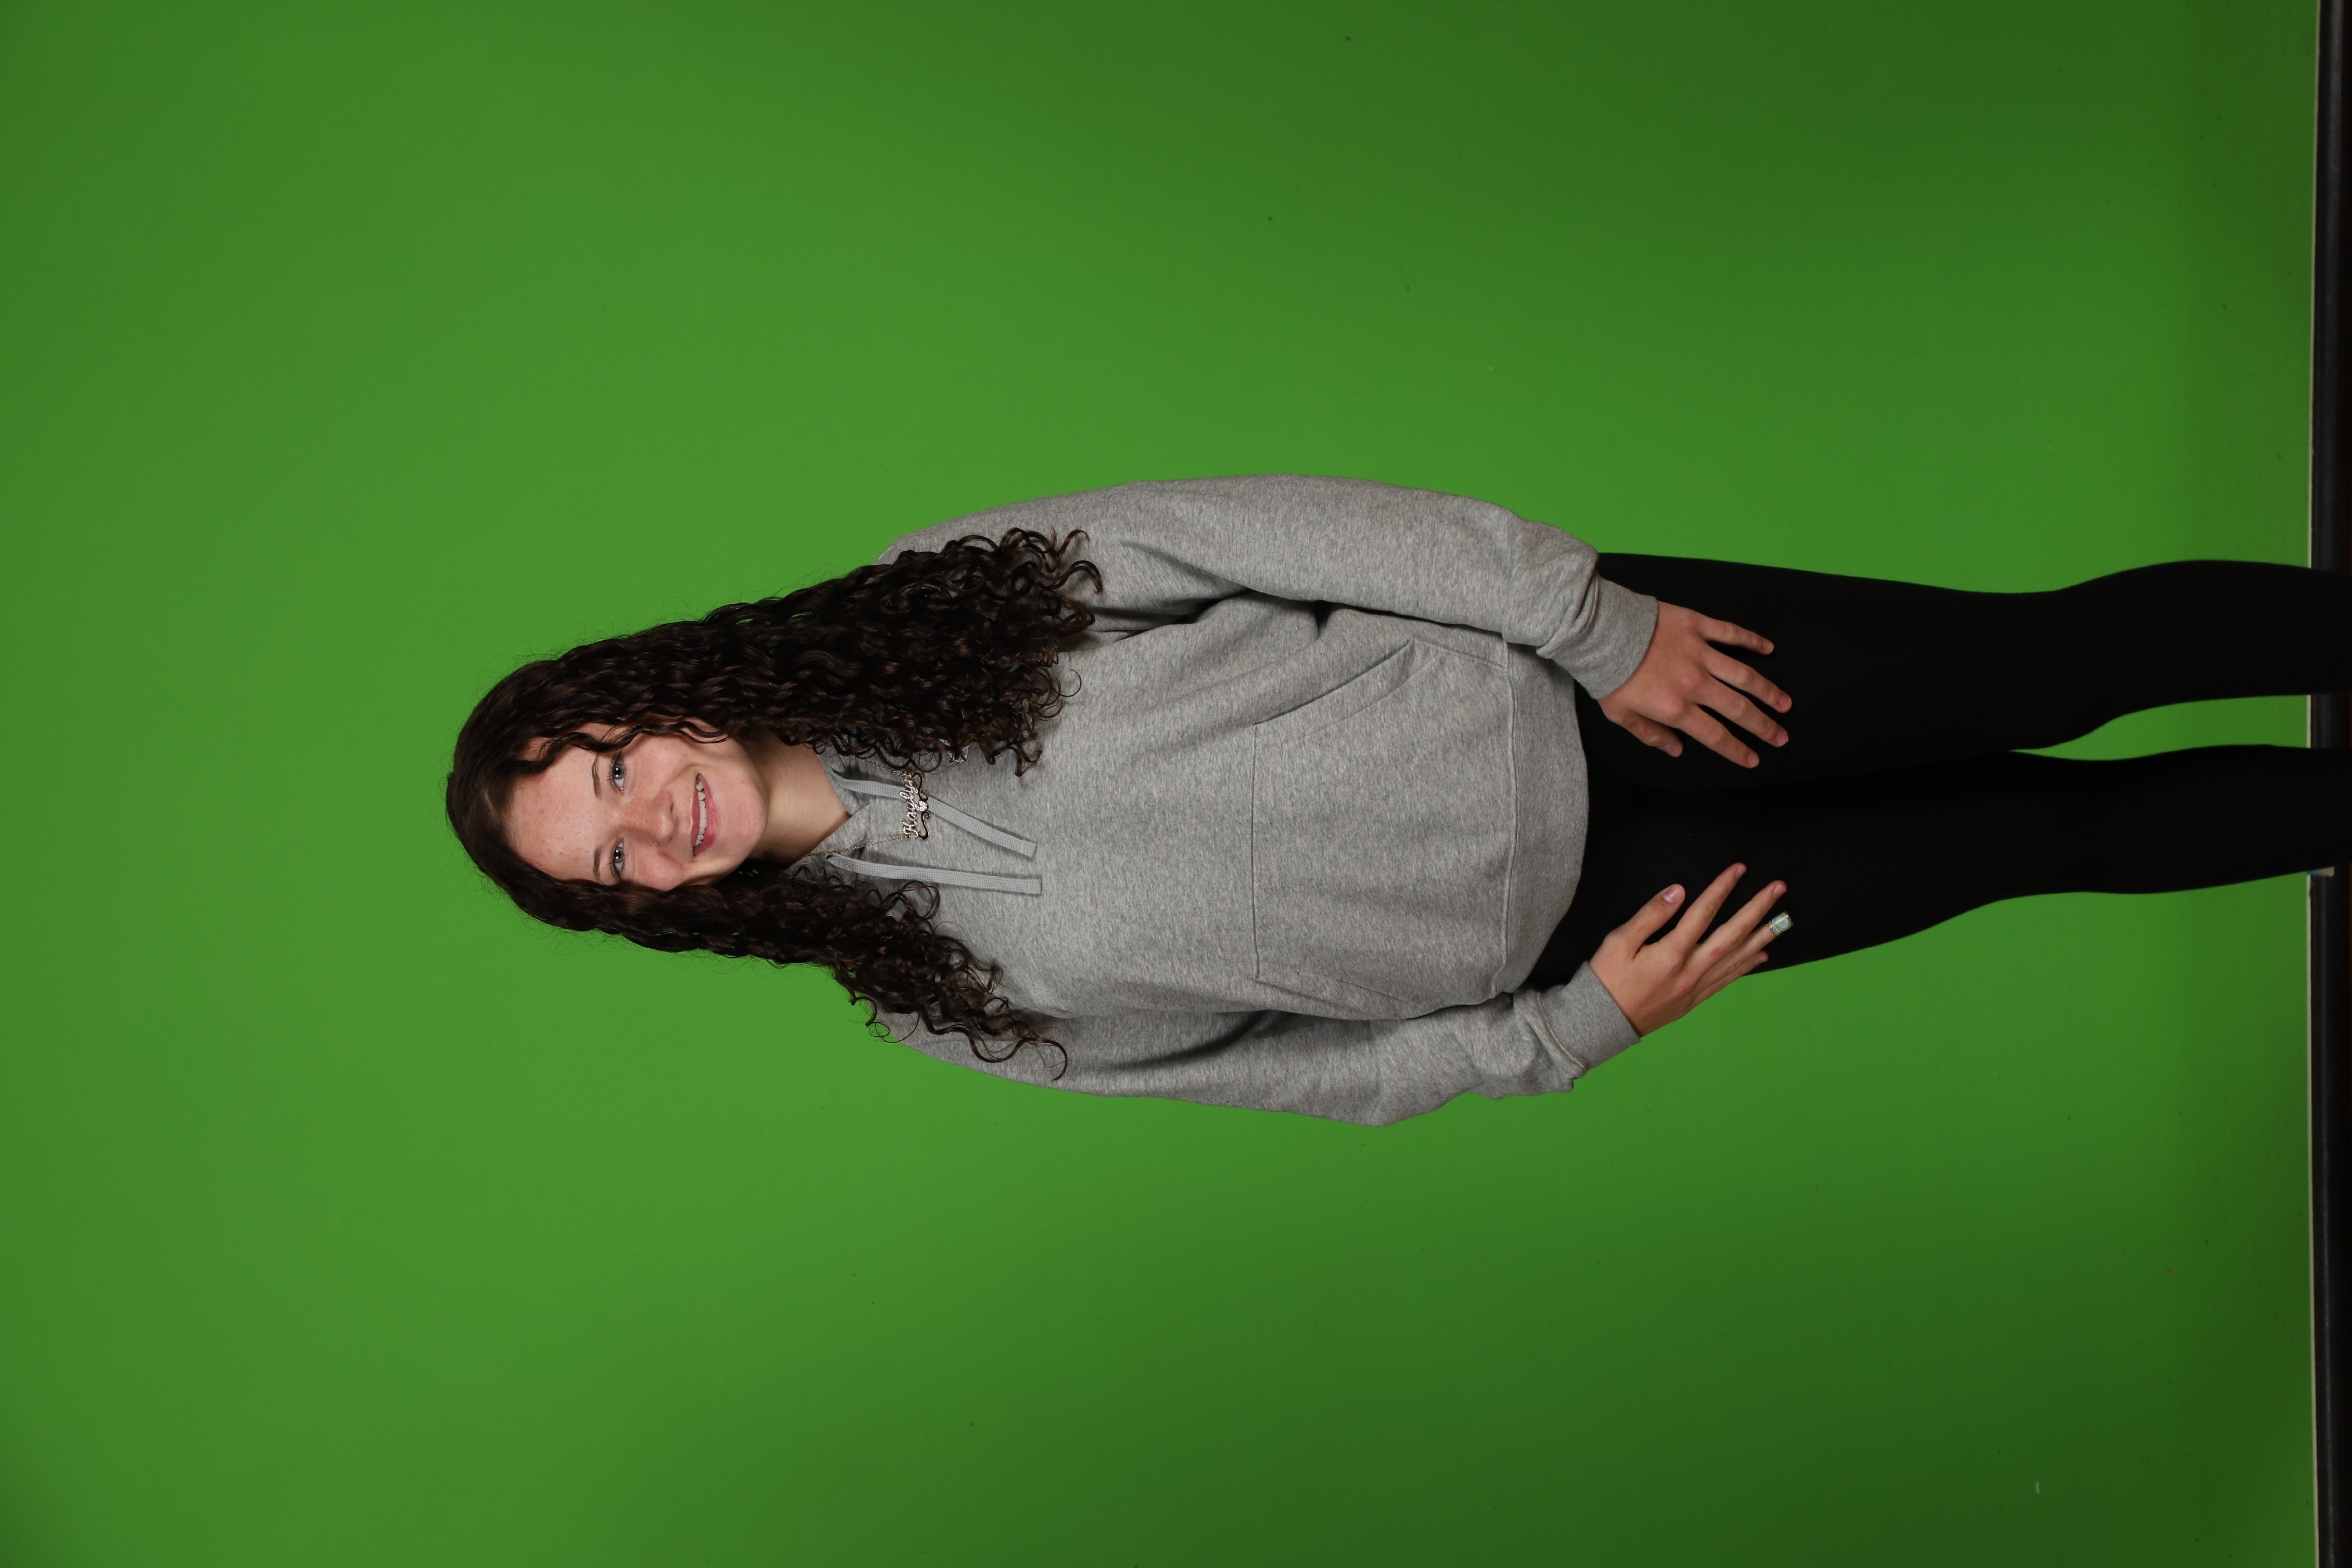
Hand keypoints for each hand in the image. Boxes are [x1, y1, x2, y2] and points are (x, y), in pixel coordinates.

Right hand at [1587, 864, 1786, 1034]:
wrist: (1600, 1023)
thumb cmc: (1605, 979)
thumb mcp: (1618, 942)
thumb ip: (1650, 915)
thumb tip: (1677, 892)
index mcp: (1670, 954)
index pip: (1703, 913)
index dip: (1722, 889)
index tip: (1739, 870)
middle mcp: (1689, 971)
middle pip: (1730, 935)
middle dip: (1756, 910)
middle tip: (1778, 889)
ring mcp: (1694, 988)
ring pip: (1736, 959)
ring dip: (1762, 936)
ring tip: (1783, 919)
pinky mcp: (1693, 1000)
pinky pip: (1727, 980)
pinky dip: (1747, 966)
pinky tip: (1761, 954)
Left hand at [1598, 602, 1790, 766]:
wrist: (1598, 631)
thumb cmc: (1607, 674)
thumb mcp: (1620, 714)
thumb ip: (1650, 734)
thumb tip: (1677, 749)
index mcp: (1676, 708)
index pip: (1716, 736)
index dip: (1737, 750)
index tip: (1753, 759)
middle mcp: (1695, 683)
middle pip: (1739, 710)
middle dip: (1764, 726)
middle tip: (1782, 736)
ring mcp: (1700, 653)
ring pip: (1744, 675)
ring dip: (1768, 691)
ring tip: (1785, 703)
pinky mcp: (1697, 625)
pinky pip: (1732, 633)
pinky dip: (1752, 641)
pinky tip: (1769, 649)